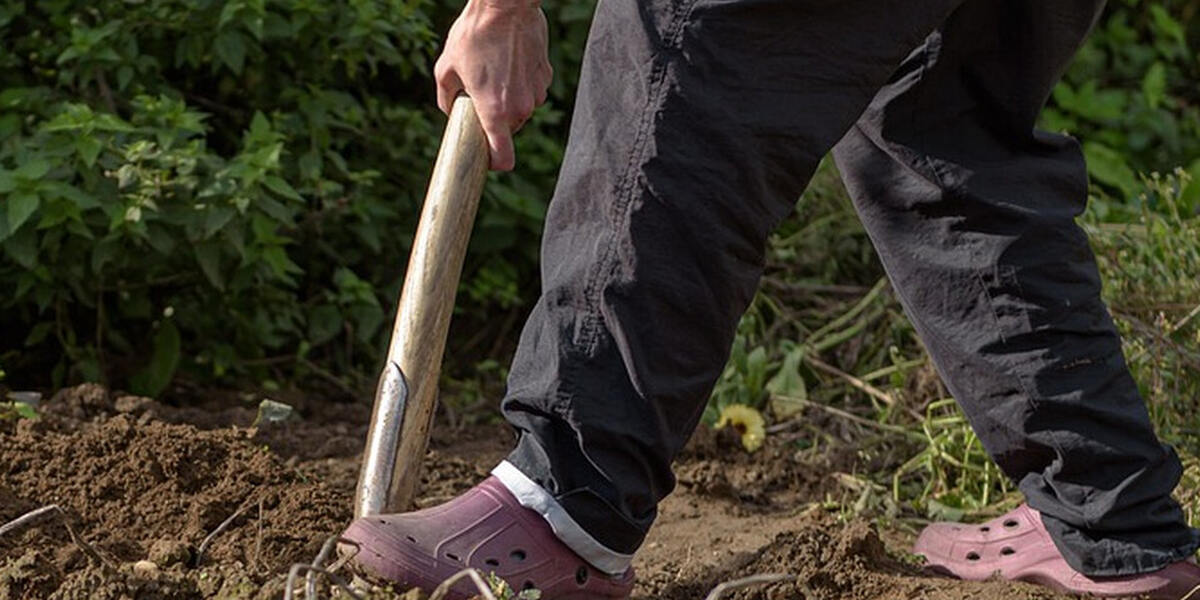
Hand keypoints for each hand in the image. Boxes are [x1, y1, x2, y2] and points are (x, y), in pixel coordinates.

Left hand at [435, 0, 551, 170]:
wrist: (505, 6)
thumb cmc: (473, 35)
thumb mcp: (446, 68)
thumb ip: (446, 98)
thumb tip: (450, 111)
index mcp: (495, 111)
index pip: (504, 158)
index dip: (494, 163)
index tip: (486, 159)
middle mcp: (520, 108)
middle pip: (508, 129)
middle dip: (495, 119)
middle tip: (479, 94)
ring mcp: (536, 92)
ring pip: (521, 108)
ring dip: (508, 99)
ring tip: (493, 70)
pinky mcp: (545, 75)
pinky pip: (531, 89)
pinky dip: (520, 82)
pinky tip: (508, 59)